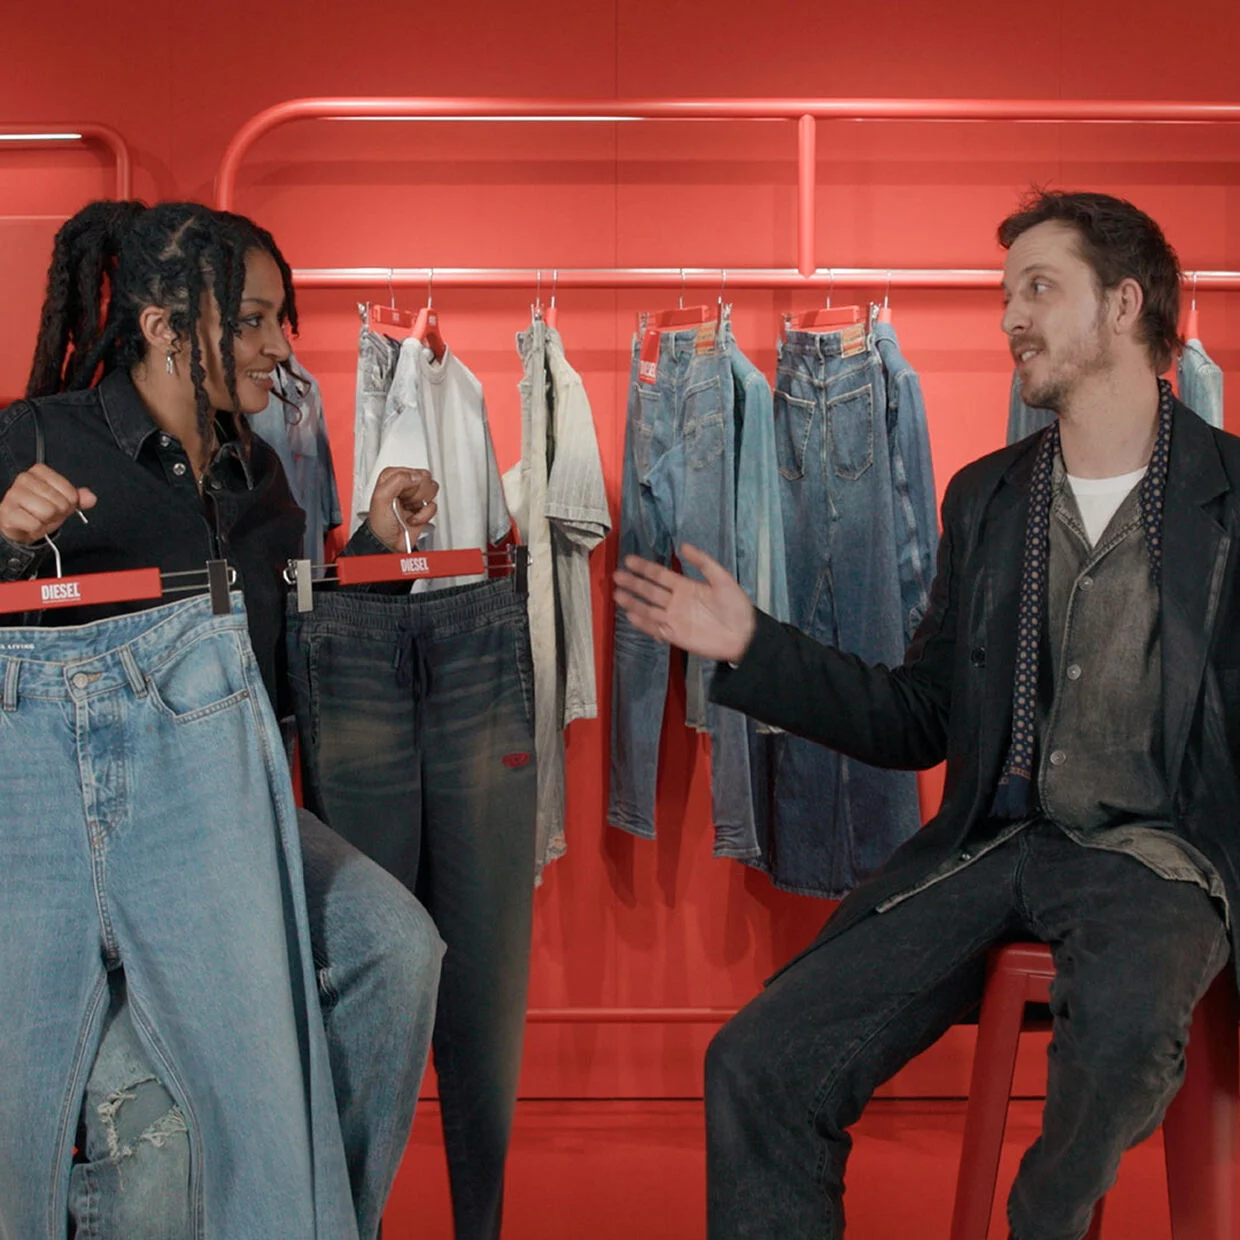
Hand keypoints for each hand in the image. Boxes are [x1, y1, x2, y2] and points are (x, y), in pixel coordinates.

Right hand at [0, 466, 96, 544]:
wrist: (20, 525)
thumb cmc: (41, 509)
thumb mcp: (63, 501)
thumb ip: (79, 498)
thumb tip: (91, 498)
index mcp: (39, 471)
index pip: (70, 492)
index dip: (69, 503)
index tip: (58, 504)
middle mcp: (24, 479)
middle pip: (59, 503)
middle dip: (58, 513)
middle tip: (48, 514)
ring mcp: (13, 495)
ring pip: (47, 512)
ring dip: (46, 521)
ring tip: (39, 518)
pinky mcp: (7, 512)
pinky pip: (34, 525)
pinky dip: (36, 529)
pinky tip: (29, 524)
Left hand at [367, 468, 438, 551]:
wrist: (388, 542)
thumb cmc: (380, 523)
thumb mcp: (381, 497)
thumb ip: (398, 480)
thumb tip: (416, 477)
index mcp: (392, 476)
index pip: (413, 471)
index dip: (409, 484)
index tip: (400, 494)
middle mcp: (405, 484)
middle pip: (425, 479)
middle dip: (416, 494)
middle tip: (405, 502)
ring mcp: (415, 496)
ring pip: (432, 490)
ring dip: (420, 504)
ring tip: (409, 509)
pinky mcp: (423, 508)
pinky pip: (434, 506)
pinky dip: (424, 515)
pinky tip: (413, 518)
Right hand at [613, 543, 755, 663]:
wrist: (744, 635)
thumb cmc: (736, 606)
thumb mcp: (722, 578)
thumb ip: (703, 562)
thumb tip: (683, 546)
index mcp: (685, 586)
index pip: (659, 575)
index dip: (644, 568)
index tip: (629, 560)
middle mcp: (676, 601)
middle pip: (649, 590)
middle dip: (633, 583)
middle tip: (616, 576)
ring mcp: (674, 619)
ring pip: (648, 609)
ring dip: (633, 602)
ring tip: (617, 594)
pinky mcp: (675, 636)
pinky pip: (655, 629)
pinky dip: (643, 624)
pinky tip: (631, 616)